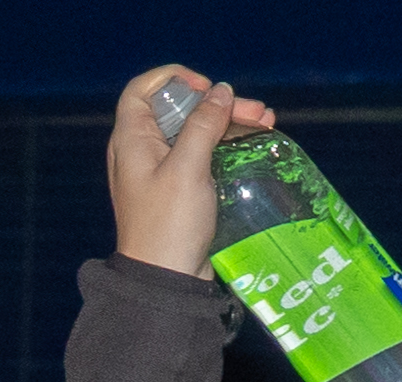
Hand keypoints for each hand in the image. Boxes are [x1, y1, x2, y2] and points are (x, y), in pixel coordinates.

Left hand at [108, 65, 265, 275]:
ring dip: (230, 122)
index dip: (172, 79)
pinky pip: (203, 155)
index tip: (204, 87)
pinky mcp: (181, 189)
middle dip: (218, 104)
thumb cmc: (169, 225)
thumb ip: (203, 124)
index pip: (141, 91)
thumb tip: (219, 91)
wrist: (166, 282)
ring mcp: (162, 171)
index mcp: (132, 141)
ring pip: (196, 131)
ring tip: (268, 122)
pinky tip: (256, 140)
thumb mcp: (187, 168)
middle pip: (180, 109)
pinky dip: (227, 145)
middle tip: (257, 111)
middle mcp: (143, 151)